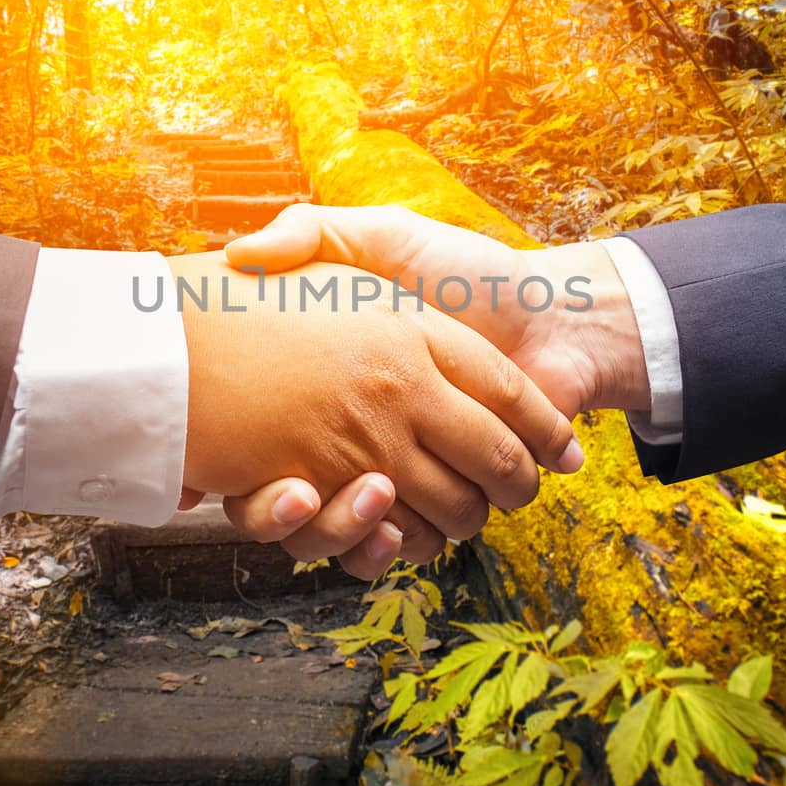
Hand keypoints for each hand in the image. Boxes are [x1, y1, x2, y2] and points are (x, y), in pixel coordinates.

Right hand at [215, 205, 648, 568]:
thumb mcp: (378, 235)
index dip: (237, 447)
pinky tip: (392, 534)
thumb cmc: (469, 272)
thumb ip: (310, 232)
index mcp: (333, 379)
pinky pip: (388, 549)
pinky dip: (383, 553)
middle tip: (299, 489)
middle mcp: (359, 429)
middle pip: (299, 491)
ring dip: (343, 530)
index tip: (226, 453)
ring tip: (362, 496)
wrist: (558, 317)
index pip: (258, 429)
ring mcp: (395, 468)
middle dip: (303, 502)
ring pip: (337, 528)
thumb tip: (238, 254)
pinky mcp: (435, 502)